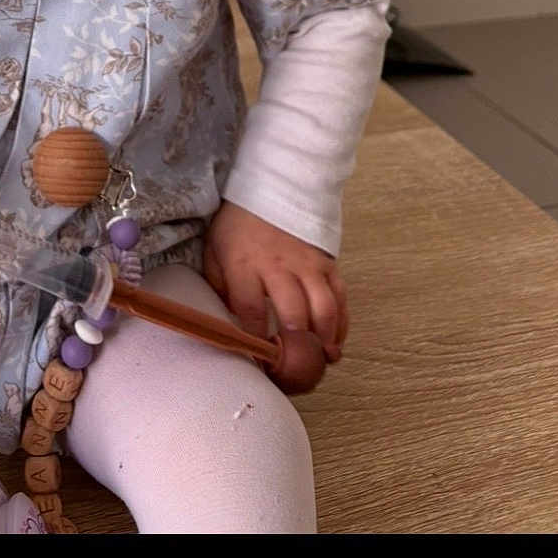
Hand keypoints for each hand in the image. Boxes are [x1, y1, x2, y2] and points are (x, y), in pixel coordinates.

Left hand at [203, 200, 347, 362]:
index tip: (259, 361)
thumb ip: (219, 286)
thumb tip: (227, 323)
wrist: (272, 188)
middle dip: (296, 345)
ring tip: (324, 360)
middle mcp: (278, 266)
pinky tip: (337, 341)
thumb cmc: (238, 225)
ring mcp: (307, 265)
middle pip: (293, 312)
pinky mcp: (327, 262)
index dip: (256, 339)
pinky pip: (340, 296)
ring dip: (325, 338)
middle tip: (297, 368)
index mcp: (244, 264)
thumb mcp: (215, 251)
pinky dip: (342, 322)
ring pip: (323, 307)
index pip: (250, 309)